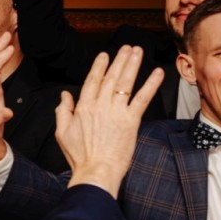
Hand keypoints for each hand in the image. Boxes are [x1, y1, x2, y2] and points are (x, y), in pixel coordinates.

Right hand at [55, 46, 162, 196]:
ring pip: (125, 82)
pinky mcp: (131, 121)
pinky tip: (157, 73)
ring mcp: (116, 112)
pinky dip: (151, 84)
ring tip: (138, 52)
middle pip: (111, 77)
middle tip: (127, 48)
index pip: (93, 80)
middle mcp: (100, 105)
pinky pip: (142, 98)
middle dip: (120, 60)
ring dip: (133, 65)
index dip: (99, 66)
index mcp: (83, 107)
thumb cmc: (80, 157)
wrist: (96, 171)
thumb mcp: (62, 133)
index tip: (105, 55)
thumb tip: (64, 96)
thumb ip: (63, 111)